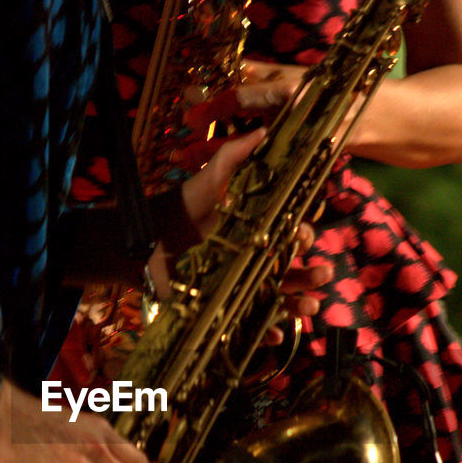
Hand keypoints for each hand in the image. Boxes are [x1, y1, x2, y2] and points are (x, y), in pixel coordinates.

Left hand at [161, 128, 328, 343]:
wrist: (140, 244)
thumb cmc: (177, 209)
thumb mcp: (208, 180)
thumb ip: (234, 156)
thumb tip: (266, 128)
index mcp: (254, 229)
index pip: (289, 233)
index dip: (301, 235)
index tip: (302, 235)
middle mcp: (252, 259)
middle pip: (291, 269)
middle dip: (311, 273)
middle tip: (322, 275)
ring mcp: (239, 286)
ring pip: (280, 298)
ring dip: (300, 304)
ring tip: (311, 307)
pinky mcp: (223, 310)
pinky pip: (252, 325)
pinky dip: (270, 332)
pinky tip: (278, 334)